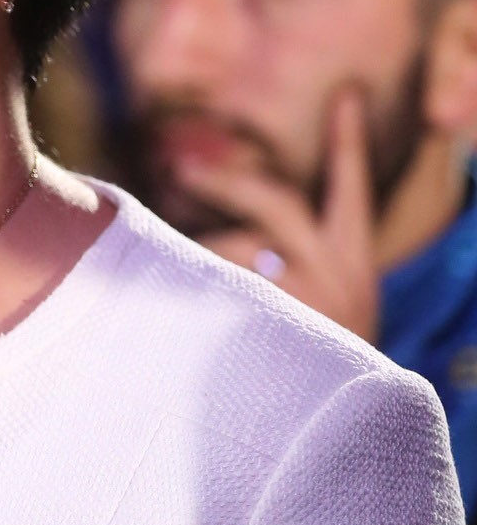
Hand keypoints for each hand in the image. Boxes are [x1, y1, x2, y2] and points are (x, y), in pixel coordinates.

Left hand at [179, 88, 380, 341]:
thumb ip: (290, 264)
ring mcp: (305, 298)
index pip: (353, 188)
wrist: (339, 432)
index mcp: (354, 262)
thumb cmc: (316, 361)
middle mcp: (337, 273)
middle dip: (224, 181)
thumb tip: (231, 238)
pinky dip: (189, 296)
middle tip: (180, 168)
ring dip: (198, 262)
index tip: (347, 92)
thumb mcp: (325, 309)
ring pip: (233, 251)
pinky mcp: (272, 323)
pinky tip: (170, 318)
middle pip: (275, 202)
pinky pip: (214, 292)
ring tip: (172, 287)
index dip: (348, 141)